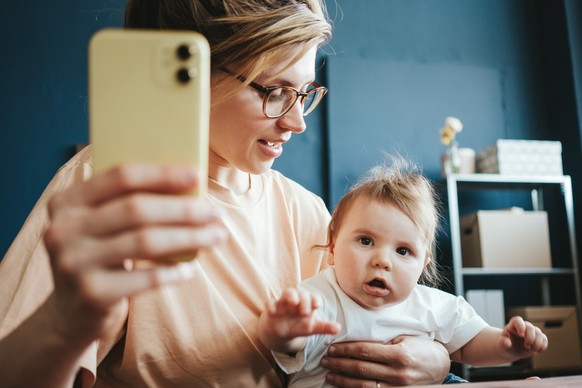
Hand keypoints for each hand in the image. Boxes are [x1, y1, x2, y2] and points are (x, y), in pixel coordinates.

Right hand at [43, 164, 226, 347]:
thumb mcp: (100, 226)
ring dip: (189, 238)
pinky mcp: (91, 294)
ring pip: (145, 241)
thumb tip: (189, 186)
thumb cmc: (99, 257)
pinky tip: (192, 269)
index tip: (197, 174)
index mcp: (66, 201)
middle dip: (183, 209)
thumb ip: (126, 203)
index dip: (162, 174)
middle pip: (136, 209)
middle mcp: (63, 230)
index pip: (120, 177)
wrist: (71, 314)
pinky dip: (174, 272)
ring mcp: (74, 263)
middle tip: (215, 213)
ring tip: (216, 237)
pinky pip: (146, 279)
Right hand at [259, 288, 340, 352]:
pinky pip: (270, 303)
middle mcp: (297, 301)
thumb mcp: (312, 327)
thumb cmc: (299, 325)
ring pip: (287, 293)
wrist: (282, 331)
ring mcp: (284, 303)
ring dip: (290, 296)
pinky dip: (271, 305)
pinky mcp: (272, 308)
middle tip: (305, 311)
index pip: (313, 297)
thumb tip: (339, 328)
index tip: (317, 306)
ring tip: (293, 302)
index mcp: (308, 304)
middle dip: (304, 300)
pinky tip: (273, 311)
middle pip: (301, 294)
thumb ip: (324, 327)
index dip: (315, 300)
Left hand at [321, 336, 449, 386]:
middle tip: (324, 361)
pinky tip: (344, 387)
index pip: (365, 351)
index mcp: (399, 355)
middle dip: (339, 365)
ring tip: (329, 375)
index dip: (345, 350)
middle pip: (361, 369)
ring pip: (364, 386)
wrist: (441, 366)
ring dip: (343, 381)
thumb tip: (356, 341)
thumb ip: (383, 342)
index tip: (331, 348)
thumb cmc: (422, 347)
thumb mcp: (404, 339)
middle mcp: (398, 373)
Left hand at [501, 316, 547, 357]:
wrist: (512, 349)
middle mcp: (524, 326)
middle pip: (530, 327)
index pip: (518, 320)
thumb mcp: (501, 344)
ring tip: (531, 349)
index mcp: (513, 325)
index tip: (521, 335)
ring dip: (537, 343)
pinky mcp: (538, 338)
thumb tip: (507, 343)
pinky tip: (538, 352)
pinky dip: (543, 346)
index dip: (520, 326)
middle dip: (530, 338)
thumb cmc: (505, 344)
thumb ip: (502, 343)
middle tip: (526, 346)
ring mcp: (532, 332)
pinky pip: (544, 339)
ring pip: (539, 333)